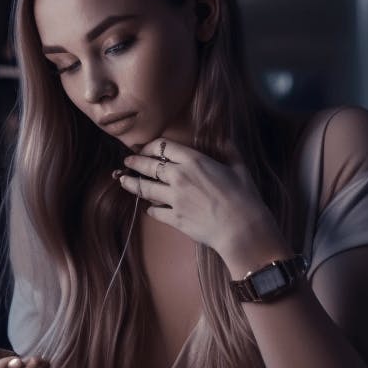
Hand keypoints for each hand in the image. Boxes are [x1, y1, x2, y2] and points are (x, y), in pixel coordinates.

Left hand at [116, 138, 289, 266]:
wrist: (241, 229)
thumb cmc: (244, 197)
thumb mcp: (238, 168)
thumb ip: (228, 150)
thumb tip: (224, 138)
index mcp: (194, 161)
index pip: (163, 146)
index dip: (150, 146)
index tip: (145, 148)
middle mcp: (179, 177)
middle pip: (148, 165)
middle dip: (134, 162)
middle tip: (127, 161)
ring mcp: (174, 199)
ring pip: (145, 188)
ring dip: (132, 184)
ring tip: (123, 181)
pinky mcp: (174, 218)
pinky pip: (154, 211)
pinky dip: (150, 209)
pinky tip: (149, 208)